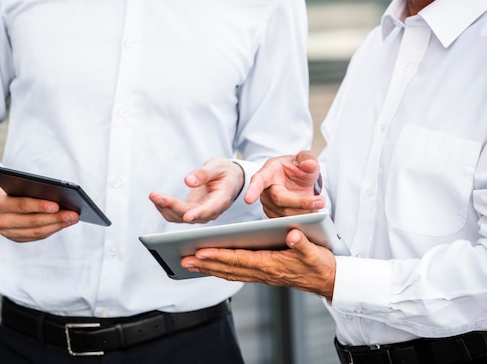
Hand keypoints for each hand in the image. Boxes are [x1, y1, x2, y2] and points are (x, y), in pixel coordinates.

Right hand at [0, 178, 78, 241]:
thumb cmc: (6, 186)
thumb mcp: (12, 182)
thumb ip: (28, 188)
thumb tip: (57, 196)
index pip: (22, 206)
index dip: (40, 206)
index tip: (57, 205)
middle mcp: (0, 220)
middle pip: (33, 221)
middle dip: (56, 218)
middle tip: (73, 214)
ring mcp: (6, 232)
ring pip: (36, 231)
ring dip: (57, 226)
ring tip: (73, 218)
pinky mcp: (14, 238)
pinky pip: (36, 236)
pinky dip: (51, 230)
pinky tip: (63, 224)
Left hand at [148, 157, 243, 222]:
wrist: (228, 179)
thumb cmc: (225, 172)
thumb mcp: (218, 167)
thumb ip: (204, 174)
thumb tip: (189, 181)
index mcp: (222, 200)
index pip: (209, 209)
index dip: (198, 214)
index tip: (187, 216)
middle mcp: (210, 210)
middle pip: (189, 214)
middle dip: (172, 206)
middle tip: (157, 197)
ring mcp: (200, 213)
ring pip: (180, 216)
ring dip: (165, 208)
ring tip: (154, 196)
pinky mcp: (191, 211)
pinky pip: (176, 214)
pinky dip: (165, 208)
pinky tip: (157, 199)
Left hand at [181, 229, 336, 299]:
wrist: (328, 281)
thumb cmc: (321, 264)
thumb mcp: (315, 252)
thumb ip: (303, 243)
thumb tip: (292, 233)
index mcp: (272, 264)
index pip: (240, 260)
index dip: (220, 256)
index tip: (202, 252)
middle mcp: (263, 272)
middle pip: (229, 268)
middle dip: (206, 264)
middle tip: (185, 259)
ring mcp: (262, 275)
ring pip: (230, 272)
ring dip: (209, 268)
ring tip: (189, 263)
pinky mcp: (263, 274)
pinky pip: (237, 274)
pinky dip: (221, 270)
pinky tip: (210, 267)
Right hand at [244, 150, 324, 216]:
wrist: (299, 181)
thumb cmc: (298, 168)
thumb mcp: (305, 158)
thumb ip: (308, 159)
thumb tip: (309, 164)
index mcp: (268, 172)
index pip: (258, 181)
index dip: (253, 190)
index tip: (248, 200)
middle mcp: (265, 190)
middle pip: (278, 200)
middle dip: (301, 202)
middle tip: (320, 201)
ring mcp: (269, 205)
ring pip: (285, 213)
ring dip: (305, 211)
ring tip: (318, 203)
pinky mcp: (275, 216)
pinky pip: (288, 222)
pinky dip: (303, 218)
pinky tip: (311, 210)